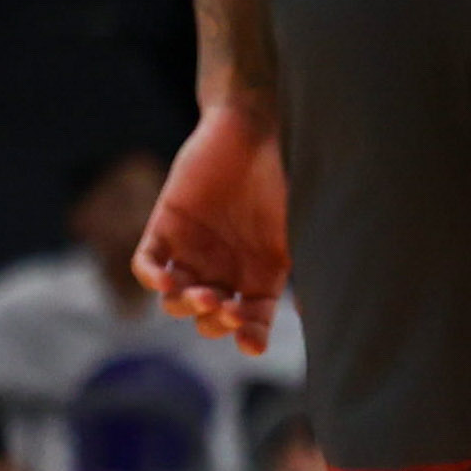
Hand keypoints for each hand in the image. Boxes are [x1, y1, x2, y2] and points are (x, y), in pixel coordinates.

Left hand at [135, 103, 289, 354]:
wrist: (254, 127)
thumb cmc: (286, 174)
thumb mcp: (302, 224)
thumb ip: (305, 262)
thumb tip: (323, 306)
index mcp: (262, 273)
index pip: (253, 320)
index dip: (250, 336)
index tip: (251, 343)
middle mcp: (225, 268)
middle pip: (211, 316)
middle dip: (215, 320)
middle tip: (222, 306)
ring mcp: (192, 250)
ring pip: (175, 300)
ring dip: (184, 305)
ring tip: (198, 293)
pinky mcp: (164, 226)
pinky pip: (147, 264)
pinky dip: (152, 277)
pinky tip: (165, 280)